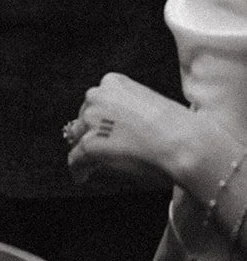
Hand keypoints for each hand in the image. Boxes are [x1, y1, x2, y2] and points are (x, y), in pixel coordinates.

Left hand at [64, 71, 190, 187]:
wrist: (184, 143)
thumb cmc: (177, 127)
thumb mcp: (148, 105)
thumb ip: (129, 110)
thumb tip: (121, 128)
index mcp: (113, 83)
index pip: (96, 101)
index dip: (99, 119)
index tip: (103, 130)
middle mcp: (98, 96)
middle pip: (84, 117)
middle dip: (91, 132)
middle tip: (101, 149)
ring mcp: (92, 120)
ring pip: (78, 137)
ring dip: (85, 150)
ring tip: (91, 165)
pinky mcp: (90, 145)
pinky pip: (76, 160)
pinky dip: (78, 170)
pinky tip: (81, 177)